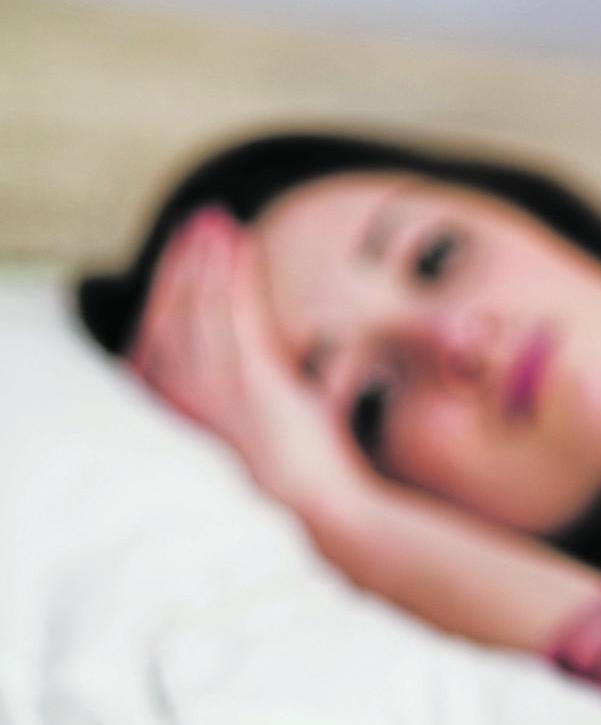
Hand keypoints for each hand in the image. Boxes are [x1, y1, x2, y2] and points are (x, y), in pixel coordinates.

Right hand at [131, 207, 373, 519]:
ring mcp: (217, 388)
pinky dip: (235, 274)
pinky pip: (236, 313)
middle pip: (172, 311)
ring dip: (208, 258)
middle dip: (184, 260)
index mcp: (178, 407)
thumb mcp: (254, 418)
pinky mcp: (252, 380)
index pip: (158, 332)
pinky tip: (241, 246)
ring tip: (218, 223)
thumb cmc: (293, 466)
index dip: (169, 285)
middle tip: (199, 220)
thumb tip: (257, 340)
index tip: (183, 249)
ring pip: (201, 306)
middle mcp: (188, 395)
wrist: (318, 504)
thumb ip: (242, 379)